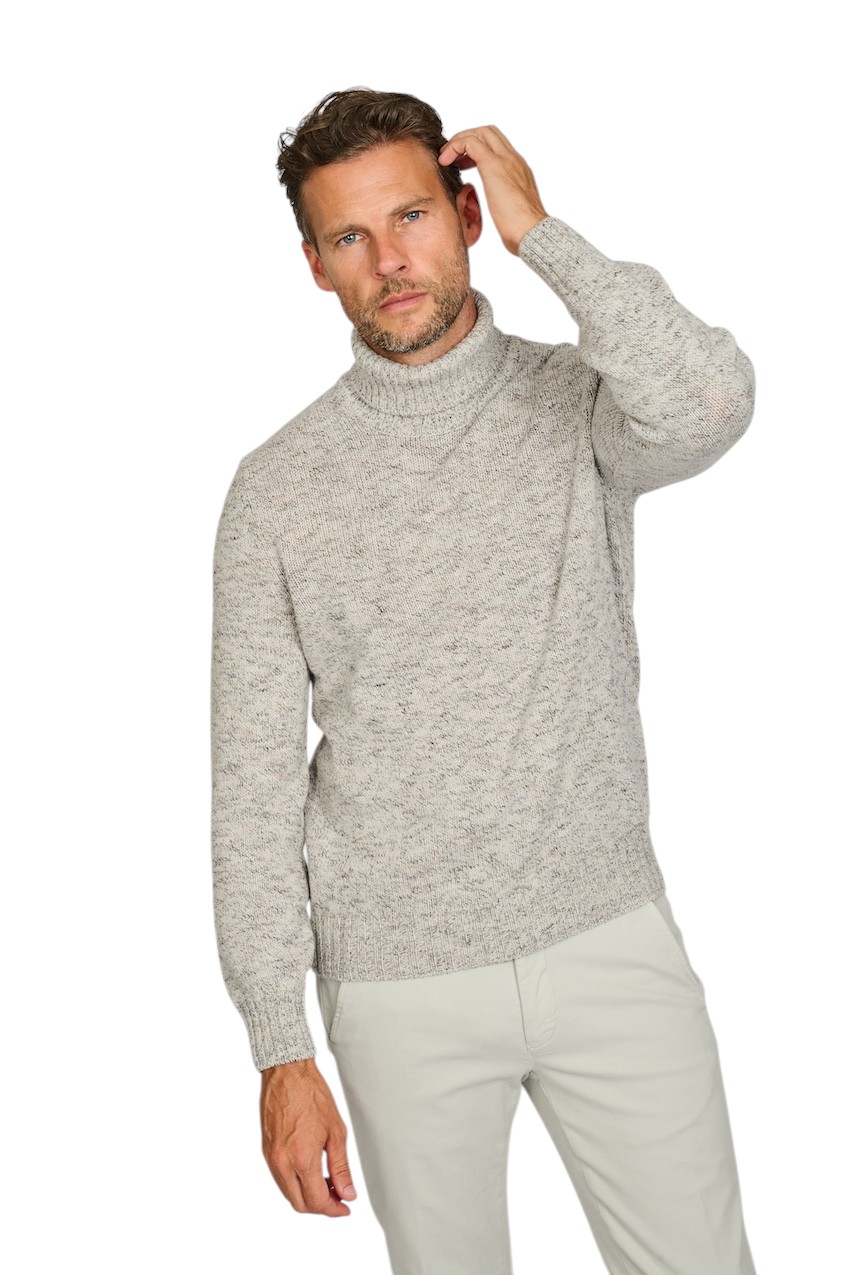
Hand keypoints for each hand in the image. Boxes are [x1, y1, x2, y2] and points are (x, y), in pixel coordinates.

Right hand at [260, 1057, 357, 1217]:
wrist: (287, 1073)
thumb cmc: (311, 1094)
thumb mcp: (336, 1131)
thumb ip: (341, 1167)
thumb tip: (347, 1193)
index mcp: (302, 1158)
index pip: (317, 1201)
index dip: (334, 1209)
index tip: (345, 1207)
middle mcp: (283, 1163)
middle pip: (300, 1204)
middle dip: (320, 1207)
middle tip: (338, 1198)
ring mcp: (271, 1158)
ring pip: (289, 1193)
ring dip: (307, 1195)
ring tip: (327, 1183)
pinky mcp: (266, 1150)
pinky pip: (280, 1178)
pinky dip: (296, 1183)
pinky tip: (311, 1172)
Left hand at [438, 125, 547, 254]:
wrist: (531, 233)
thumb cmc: (520, 230)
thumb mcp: (509, 208)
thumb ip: (500, 199)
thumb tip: (486, 205)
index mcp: (518, 169)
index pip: (497, 145)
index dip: (476, 148)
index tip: (463, 164)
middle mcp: (514, 159)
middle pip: (488, 132)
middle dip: (466, 138)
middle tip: (452, 157)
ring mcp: (505, 160)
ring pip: (480, 133)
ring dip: (459, 141)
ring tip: (446, 158)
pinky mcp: (494, 166)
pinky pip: (470, 143)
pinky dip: (455, 147)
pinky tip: (445, 162)